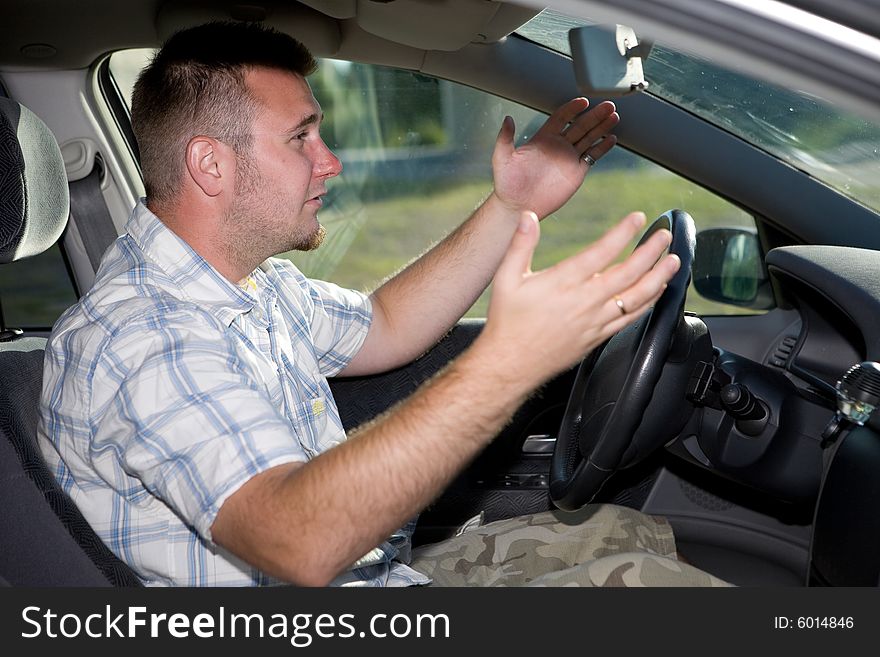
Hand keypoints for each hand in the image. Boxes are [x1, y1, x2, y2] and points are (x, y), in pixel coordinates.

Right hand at [480, 210, 679, 384]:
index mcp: (562, 283)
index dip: (622, 233)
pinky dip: (648, 304)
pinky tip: (657, 292)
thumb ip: (520, 245)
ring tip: (673, 261)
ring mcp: (593, 322)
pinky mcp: (597, 337)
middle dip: (651, 252)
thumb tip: (528, 217)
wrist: (510, 364)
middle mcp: (583, 302)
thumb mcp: (506, 279)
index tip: (638, 218)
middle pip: (627, 273)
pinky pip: (630, 319)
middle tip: (664, 236)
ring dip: (658, 277)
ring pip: (635, 297)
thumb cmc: (507, 322)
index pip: (600, 252)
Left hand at [491, 98, 618, 219]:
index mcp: (543, 138)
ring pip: (589, 138)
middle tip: (608, 105)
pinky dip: (602, 148)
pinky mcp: (576, 172)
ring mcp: (568, 158)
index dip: (572, 108)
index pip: (561, 117)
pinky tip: (611, 138)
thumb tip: (507, 118)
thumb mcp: (502, 158)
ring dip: (601, 127)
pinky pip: (592, 156)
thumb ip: (505, 138)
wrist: (518, 206)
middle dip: (594, 115)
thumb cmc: (507, 183)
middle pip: (580, 125)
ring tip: (614, 117)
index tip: (583, 102)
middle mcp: (558, 146)